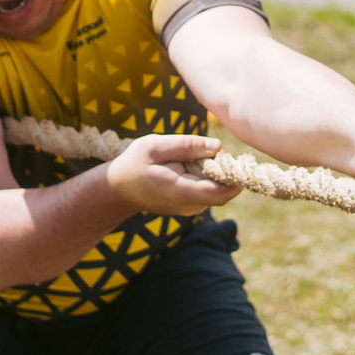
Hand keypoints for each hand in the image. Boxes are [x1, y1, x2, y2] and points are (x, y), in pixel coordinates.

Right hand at [106, 134, 239, 216]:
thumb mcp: (155, 147)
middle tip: (212, 150)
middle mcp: (189, 206)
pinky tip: (192, 166)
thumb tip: (218, 146)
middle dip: (226, 171)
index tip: (234, 158)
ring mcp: (191, 209)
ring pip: (219, 191)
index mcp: (179, 191)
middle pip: (224, 191)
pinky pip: (210, 191)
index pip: (220, 193)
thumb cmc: (135, 164)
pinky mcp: (192, 206)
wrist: (119, 189)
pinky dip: (209, 177)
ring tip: (196, 157)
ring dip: (216, 173)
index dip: (234, 177)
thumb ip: (187, 145)